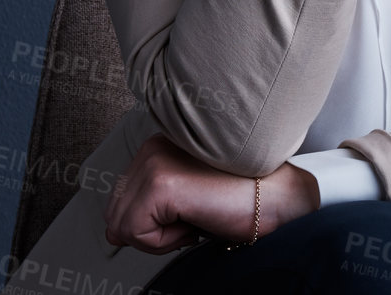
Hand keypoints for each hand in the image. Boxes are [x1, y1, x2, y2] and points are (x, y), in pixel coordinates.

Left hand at [103, 134, 320, 253]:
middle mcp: (150, 149)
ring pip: (124, 226)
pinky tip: (195, 220)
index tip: (188, 215)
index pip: (121, 201)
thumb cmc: (240, 200)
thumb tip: (112, 232)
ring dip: (160, 238)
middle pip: (117, 214)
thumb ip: (148, 210)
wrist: (278, 196)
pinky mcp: (160, 184)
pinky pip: (137, 234)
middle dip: (151, 232)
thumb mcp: (185, 201)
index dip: (150, 224)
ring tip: (195, 218)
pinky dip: (166, 242)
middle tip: (192, 220)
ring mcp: (153, 164)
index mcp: (155, 148)